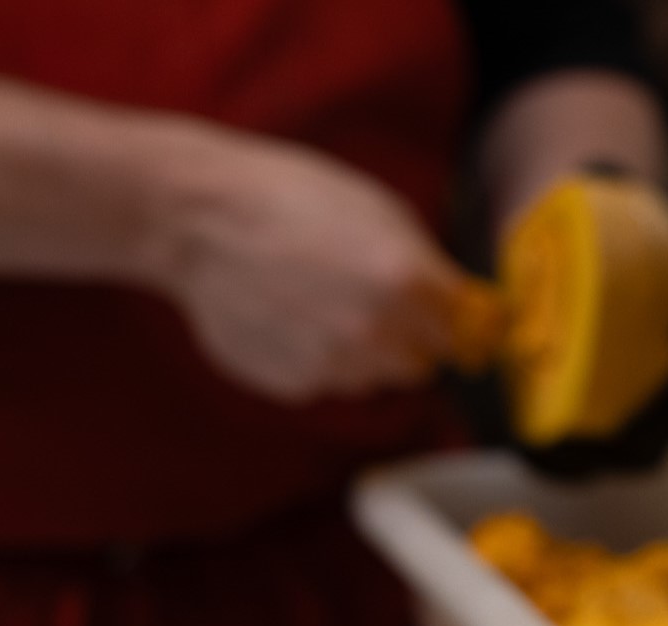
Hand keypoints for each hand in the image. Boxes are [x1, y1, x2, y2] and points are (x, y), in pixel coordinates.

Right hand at [139, 126, 467, 403]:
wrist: (197, 218)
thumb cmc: (290, 198)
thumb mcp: (380, 210)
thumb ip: (431, 265)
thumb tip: (470, 307)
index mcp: (406, 280)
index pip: (466, 332)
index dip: (459, 323)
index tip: (455, 320)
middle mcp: (376, 332)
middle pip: (424, 365)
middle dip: (411, 341)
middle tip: (376, 305)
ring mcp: (334, 365)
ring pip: (376, 379)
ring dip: (365, 354)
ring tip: (322, 303)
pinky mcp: (295, 385)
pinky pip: (329, 383)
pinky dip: (319, 360)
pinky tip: (290, 317)